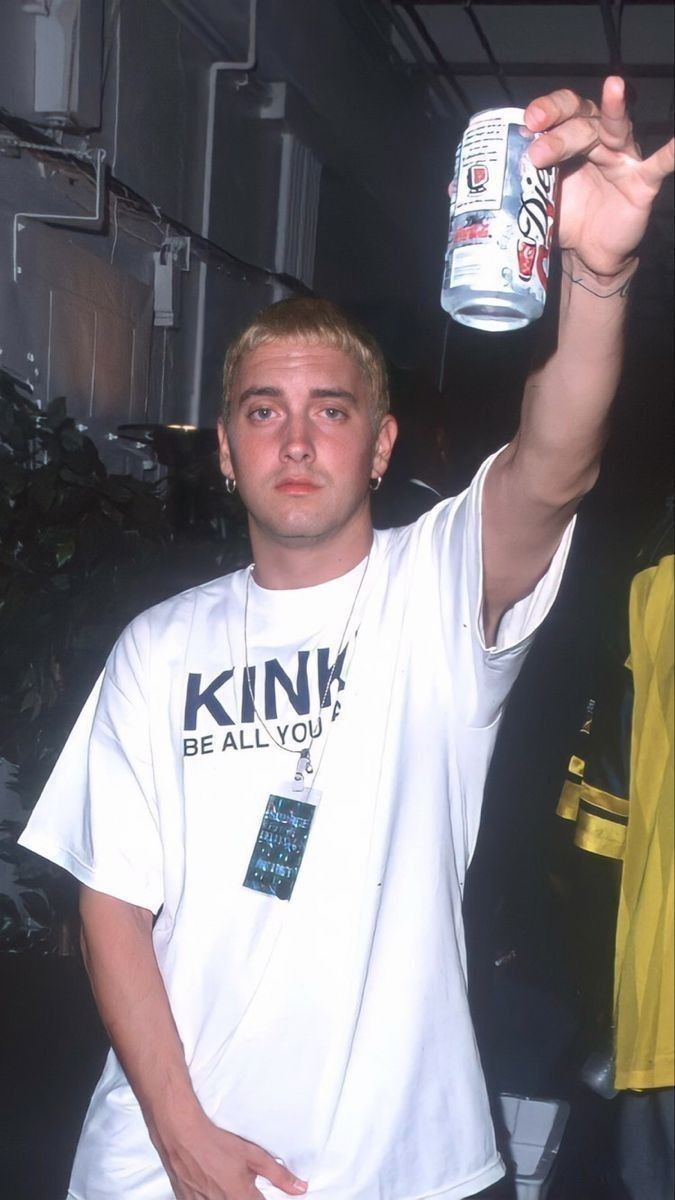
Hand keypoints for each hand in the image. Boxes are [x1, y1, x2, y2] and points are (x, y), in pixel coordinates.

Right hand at [154, 1110, 307, 1199]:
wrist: (183, 1137)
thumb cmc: (217, 1144)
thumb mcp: (253, 1156)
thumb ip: (279, 1175)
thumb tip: (300, 1188)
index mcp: (241, 1199)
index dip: (262, 1198)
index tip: (258, 1193)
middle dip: (244, 1196)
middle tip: (236, 1182)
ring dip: (227, 1196)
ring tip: (221, 1180)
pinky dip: (210, 1197)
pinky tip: (210, 1186)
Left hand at [524, 76, 673, 278]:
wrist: (588, 253)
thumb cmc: (566, 216)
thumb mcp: (535, 196)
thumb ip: (513, 183)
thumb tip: (463, 185)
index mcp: (572, 138)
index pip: (562, 112)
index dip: (547, 109)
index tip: (527, 121)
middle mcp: (600, 140)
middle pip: (583, 120)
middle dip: (559, 131)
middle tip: (537, 148)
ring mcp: (622, 158)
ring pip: (611, 131)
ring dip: (598, 120)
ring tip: (600, 100)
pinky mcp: (641, 182)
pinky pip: (658, 164)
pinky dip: (670, 152)